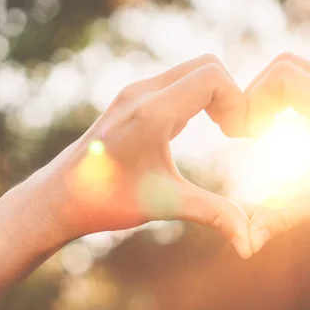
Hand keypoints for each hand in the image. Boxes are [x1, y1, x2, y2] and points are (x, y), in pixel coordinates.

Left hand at [26, 55, 252, 256]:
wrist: (58, 197)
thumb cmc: (107, 201)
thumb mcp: (166, 204)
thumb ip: (214, 215)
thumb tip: (250, 245)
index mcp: (152, 112)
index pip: (213, 77)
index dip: (238, 102)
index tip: (239, 136)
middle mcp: (142, 92)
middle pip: (207, 65)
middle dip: (231, 95)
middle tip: (234, 131)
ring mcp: (134, 93)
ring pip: (191, 71)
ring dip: (214, 96)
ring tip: (222, 130)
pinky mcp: (131, 100)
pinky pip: (176, 83)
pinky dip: (196, 98)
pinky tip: (194, 129)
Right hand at [244, 53, 309, 252]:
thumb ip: (286, 216)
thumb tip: (246, 242)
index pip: (280, 75)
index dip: (252, 99)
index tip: (246, 136)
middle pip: (286, 67)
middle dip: (257, 94)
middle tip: (249, 132)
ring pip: (302, 75)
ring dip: (275, 98)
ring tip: (263, 134)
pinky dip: (293, 103)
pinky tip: (292, 138)